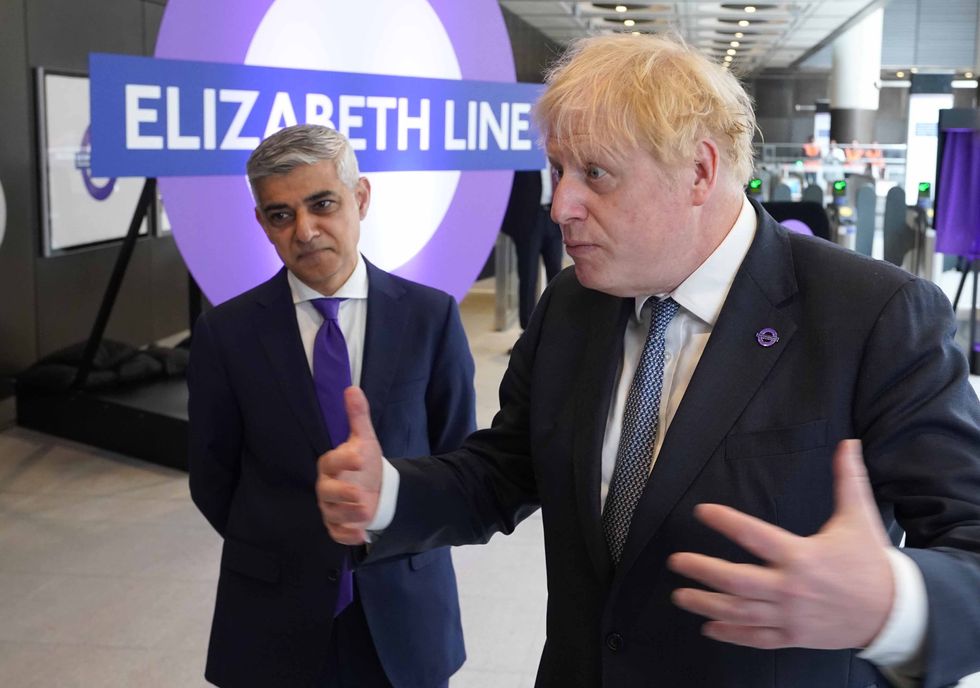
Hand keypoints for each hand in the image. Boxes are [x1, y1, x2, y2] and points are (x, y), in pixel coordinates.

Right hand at [316, 387, 383, 544]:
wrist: (374, 487)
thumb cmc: (364, 462)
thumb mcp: (364, 438)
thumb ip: (358, 416)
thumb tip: (352, 388)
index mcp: (331, 464)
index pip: (331, 461)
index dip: (343, 460)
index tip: (360, 457)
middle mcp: (327, 487)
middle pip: (326, 492)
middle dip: (342, 495)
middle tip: (361, 495)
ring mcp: (331, 507)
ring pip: (333, 514)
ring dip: (349, 516)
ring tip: (367, 512)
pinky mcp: (338, 525)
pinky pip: (337, 533)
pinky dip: (348, 536)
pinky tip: (362, 535)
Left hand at [667, 439, 894, 649]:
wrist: (894, 612)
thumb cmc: (871, 564)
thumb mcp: (859, 517)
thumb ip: (847, 479)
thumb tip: (847, 443)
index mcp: (801, 555)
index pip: (754, 535)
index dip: (725, 521)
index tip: (702, 511)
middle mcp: (791, 588)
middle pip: (736, 580)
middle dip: (702, 570)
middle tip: (676, 562)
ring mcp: (790, 616)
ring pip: (739, 611)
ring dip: (705, 603)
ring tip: (680, 595)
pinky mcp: (794, 637)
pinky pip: (755, 637)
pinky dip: (731, 633)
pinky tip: (708, 627)